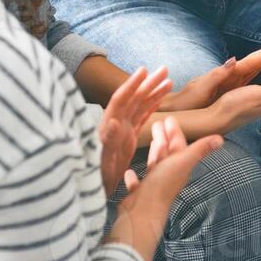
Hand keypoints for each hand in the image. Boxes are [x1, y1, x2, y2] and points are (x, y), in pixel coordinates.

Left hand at [97, 66, 170, 195]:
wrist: (91, 191)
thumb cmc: (94, 177)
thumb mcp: (100, 161)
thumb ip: (107, 141)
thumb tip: (113, 122)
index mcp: (108, 127)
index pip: (120, 100)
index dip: (131, 85)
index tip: (144, 70)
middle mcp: (115, 124)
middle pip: (133, 99)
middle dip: (148, 83)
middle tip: (165, 69)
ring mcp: (123, 130)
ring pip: (140, 106)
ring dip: (154, 93)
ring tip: (169, 81)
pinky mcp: (128, 138)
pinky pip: (142, 118)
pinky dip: (152, 107)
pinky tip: (161, 98)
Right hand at [108, 119, 225, 259]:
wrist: (143, 213)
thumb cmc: (163, 185)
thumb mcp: (182, 161)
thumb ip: (201, 149)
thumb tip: (221, 138)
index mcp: (179, 167)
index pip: (179, 145)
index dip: (175, 132)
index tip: (169, 119)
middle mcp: (168, 176)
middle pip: (167, 153)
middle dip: (163, 139)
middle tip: (156, 124)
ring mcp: (154, 186)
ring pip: (154, 166)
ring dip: (153, 153)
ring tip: (150, 142)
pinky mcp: (139, 195)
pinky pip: (137, 184)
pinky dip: (134, 177)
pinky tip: (129, 172)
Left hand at [161, 38, 260, 111]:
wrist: (176, 108)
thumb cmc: (187, 100)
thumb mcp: (201, 88)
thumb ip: (217, 74)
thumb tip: (233, 60)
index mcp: (227, 74)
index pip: (251, 61)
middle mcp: (230, 74)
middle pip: (255, 60)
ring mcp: (230, 80)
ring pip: (254, 66)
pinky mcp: (229, 87)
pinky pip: (249, 75)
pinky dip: (259, 68)